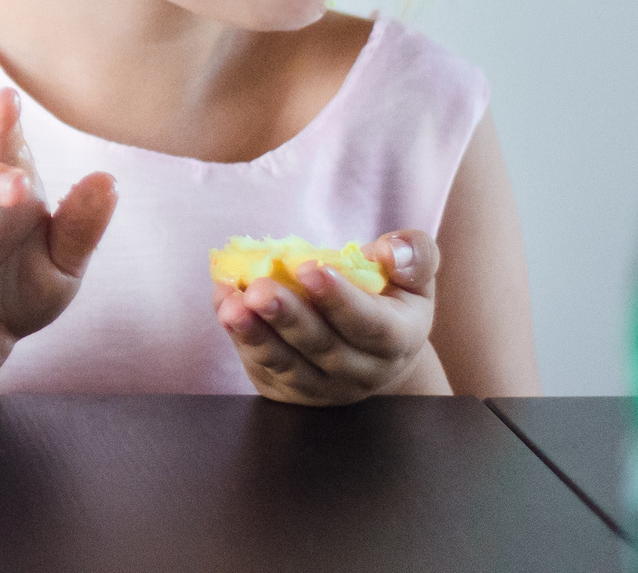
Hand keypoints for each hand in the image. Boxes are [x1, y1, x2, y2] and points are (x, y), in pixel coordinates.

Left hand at [214, 230, 438, 402]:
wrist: (372, 350)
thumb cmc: (390, 299)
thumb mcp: (413, 276)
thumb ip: (414, 255)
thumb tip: (391, 249)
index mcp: (398, 339)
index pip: (371, 325)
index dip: (339, 299)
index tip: (308, 267)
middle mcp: (362, 371)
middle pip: (323, 347)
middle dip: (288, 317)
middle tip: (260, 289)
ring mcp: (323, 386)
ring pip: (288, 364)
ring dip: (256, 335)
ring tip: (231, 307)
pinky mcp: (288, 389)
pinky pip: (262, 366)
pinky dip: (240, 337)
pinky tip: (224, 304)